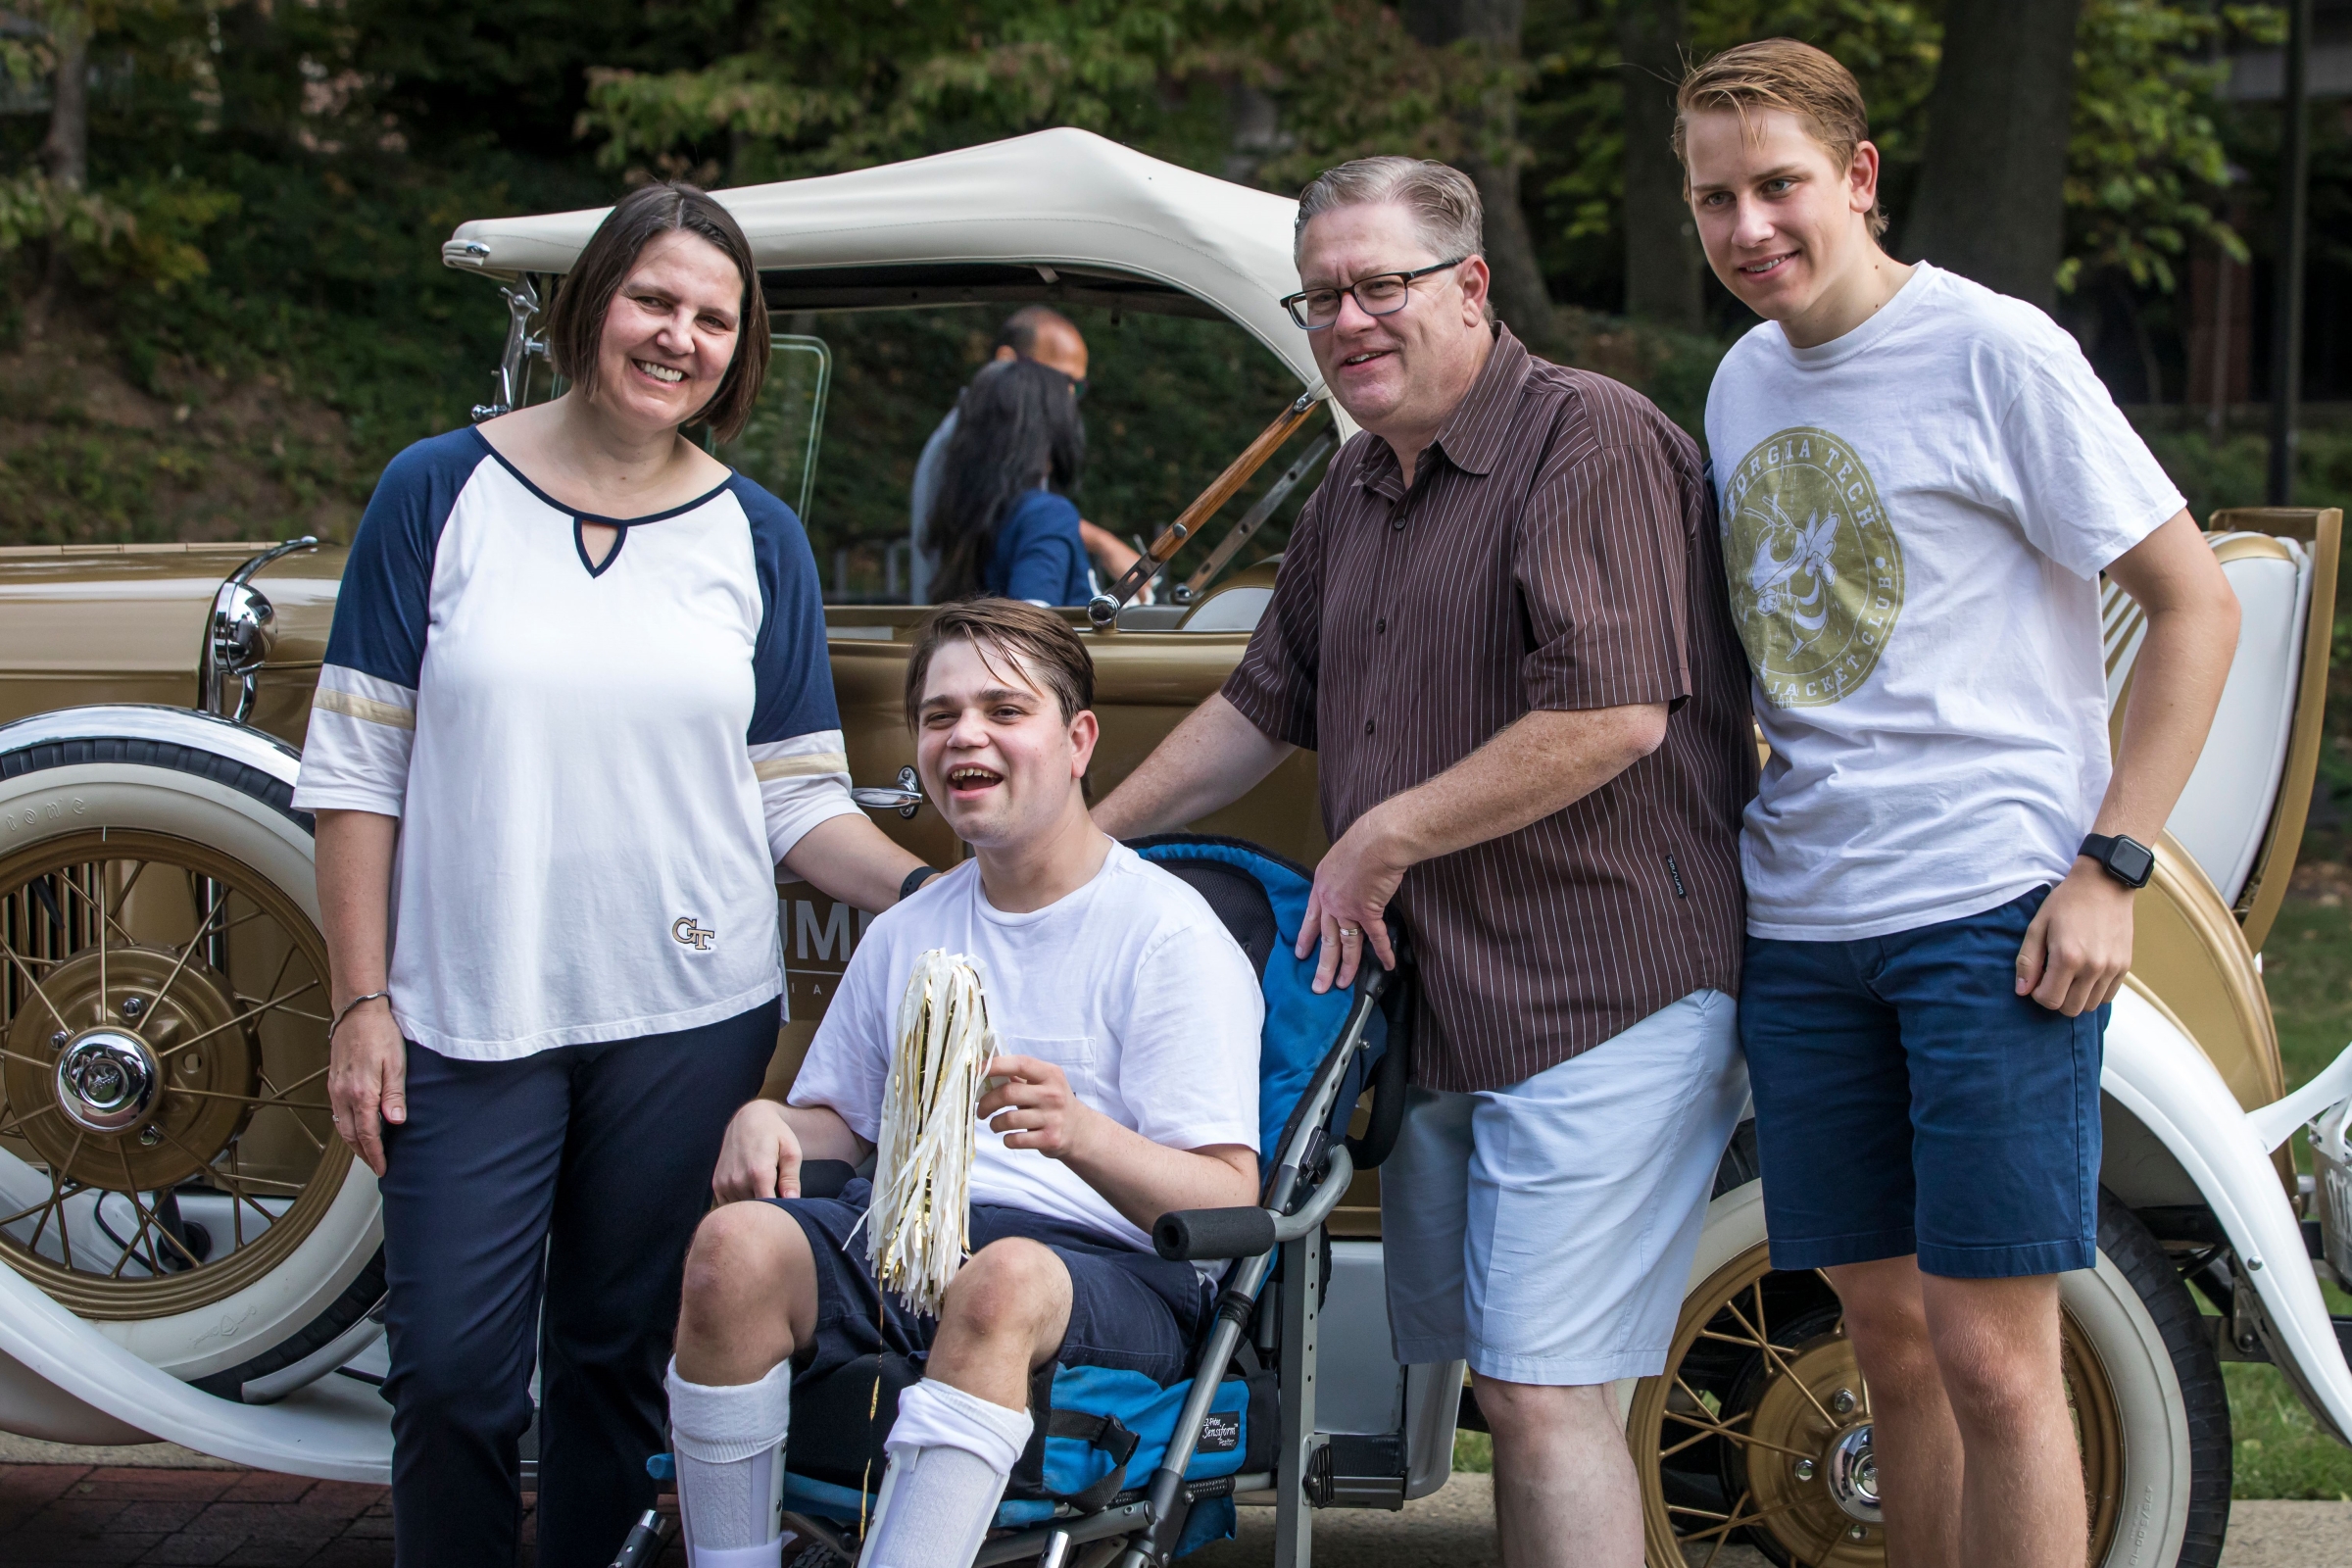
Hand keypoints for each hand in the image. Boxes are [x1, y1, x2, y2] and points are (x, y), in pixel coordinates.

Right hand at [327, 998, 404, 1177]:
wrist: (358, 1010)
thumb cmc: (381, 1033)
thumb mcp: (396, 1063)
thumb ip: (394, 1095)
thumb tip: (395, 1122)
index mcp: (361, 1092)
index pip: (366, 1134)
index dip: (374, 1154)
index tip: (382, 1168)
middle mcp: (343, 1094)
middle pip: (350, 1135)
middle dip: (363, 1153)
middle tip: (376, 1164)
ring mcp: (335, 1088)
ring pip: (340, 1125)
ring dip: (353, 1142)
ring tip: (368, 1150)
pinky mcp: (333, 1081)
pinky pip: (336, 1112)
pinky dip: (346, 1126)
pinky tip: (356, 1126)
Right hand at [713, 1100, 803, 1201]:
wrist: (748, 1120)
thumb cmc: (775, 1135)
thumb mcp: (791, 1151)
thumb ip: (791, 1179)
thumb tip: (793, 1200)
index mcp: (759, 1172)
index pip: (768, 1207)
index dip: (778, 1213)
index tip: (786, 1211)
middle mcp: (738, 1180)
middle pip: (756, 1211)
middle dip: (767, 1210)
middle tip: (778, 1197)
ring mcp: (725, 1183)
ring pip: (742, 1210)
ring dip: (753, 1208)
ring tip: (764, 1191)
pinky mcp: (717, 1185)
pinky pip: (729, 1207)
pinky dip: (740, 1205)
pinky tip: (750, 1192)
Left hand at [979, 1055, 1098, 1160]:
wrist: (1080, 1130)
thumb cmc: (1052, 1103)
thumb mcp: (1043, 1083)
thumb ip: (1018, 1077)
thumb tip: (984, 1070)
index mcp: (1050, 1074)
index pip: (1019, 1064)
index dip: (994, 1065)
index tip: (975, 1070)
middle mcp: (1053, 1094)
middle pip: (1008, 1093)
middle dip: (987, 1103)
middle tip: (980, 1110)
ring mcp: (1053, 1117)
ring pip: (1009, 1120)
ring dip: (995, 1124)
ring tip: (995, 1125)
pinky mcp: (1050, 1139)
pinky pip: (1016, 1139)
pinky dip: (1006, 1139)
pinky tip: (1009, 1137)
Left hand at [1296, 807, 1404, 992]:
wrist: (1377, 841)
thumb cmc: (1363, 842)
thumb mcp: (1341, 857)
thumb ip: (1341, 875)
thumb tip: (1349, 882)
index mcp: (1321, 886)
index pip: (1310, 918)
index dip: (1305, 938)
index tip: (1301, 954)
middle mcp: (1330, 901)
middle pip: (1325, 939)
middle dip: (1322, 965)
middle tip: (1318, 986)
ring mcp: (1347, 908)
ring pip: (1346, 944)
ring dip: (1346, 967)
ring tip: (1343, 985)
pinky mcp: (1368, 911)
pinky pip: (1375, 937)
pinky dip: (1382, 952)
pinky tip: (1386, 965)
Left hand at [2016, 861, 2135, 1016]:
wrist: (2104, 884)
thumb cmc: (2066, 902)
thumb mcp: (2038, 926)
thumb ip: (2028, 961)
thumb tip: (2022, 991)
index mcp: (2068, 958)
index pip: (2050, 1001)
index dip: (2038, 994)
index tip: (2037, 979)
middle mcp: (2093, 967)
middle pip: (2071, 1009)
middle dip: (2056, 999)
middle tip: (2052, 978)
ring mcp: (2112, 968)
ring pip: (2090, 1006)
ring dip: (2075, 997)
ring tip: (2069, 975)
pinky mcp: (2125, 966)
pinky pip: (2108, 996)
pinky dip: (2094, 992)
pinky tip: (2085, 974)